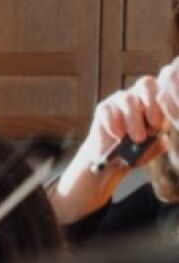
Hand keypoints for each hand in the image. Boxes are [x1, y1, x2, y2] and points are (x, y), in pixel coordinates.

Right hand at [53, 59, 178, 220]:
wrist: (94, 179)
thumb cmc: (122, 165)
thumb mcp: (147, 153)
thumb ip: (157, 141)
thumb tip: (166, 134)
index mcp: (153, 109)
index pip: (165, 90)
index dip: (168, 98)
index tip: (163, 122)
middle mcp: (136, 103)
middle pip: (150, 83)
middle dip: (153, 103)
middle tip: (152, 125)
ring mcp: (117, 106)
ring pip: (131, 94)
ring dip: (134, 115)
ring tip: (134, 137)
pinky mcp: (101, 114)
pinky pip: (110, 108)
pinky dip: (114, 121)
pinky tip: (115, 137)